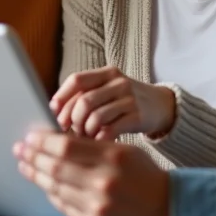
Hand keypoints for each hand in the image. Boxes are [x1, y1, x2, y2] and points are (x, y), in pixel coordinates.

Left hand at [13, 131, 169, 215]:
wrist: (168, 212)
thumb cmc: (145, 177)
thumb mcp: (125, 151)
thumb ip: (94, 147)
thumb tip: (57, 140)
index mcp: (112, 157)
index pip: (65, 145)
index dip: (42, 140)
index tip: (30, 136)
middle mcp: (103, 182)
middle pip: (55, 166)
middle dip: (32, 156)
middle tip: (20, 149)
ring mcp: (98, 207)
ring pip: (55, 188)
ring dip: (36, 175)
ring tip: (25, 165)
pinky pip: (64, 208)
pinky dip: (52, 195)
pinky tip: (45, 185)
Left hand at [51, 67, 175, 139]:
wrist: (162, 106)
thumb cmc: (126, 101)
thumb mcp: (108, 90)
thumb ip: (85, 95)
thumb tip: (54, 111)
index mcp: (107, 73)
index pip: (77, 80)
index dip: (62, 97)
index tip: (54, 113)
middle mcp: (118, 83)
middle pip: (84, 101)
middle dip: (72, 120)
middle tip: (70, 131)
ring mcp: (130, 99)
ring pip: (95, 116)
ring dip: (85, 131)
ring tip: (85, 138)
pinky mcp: (138, 117)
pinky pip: (111, 129)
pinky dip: (100, 138)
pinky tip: (98, 142)